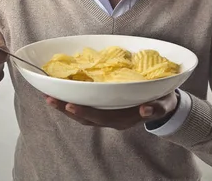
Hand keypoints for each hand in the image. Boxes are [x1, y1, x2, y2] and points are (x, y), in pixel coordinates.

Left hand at [44, 91, 178, 129]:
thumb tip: (145, 110)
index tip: (69, 105)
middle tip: (49, 99)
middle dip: (66, 109)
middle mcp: (112, 119)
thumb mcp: (163, 104)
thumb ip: (156, 108)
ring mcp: (107, 115)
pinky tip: (63, 92)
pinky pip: (86, 107)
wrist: (163, 105)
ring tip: (49, 97)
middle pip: (85, 118)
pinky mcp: (105, 108)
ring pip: (82, 114)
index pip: (100, 117)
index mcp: (123, 119)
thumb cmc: (162, 101)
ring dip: (65, 107)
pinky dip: (73, 100)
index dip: (84, 112)